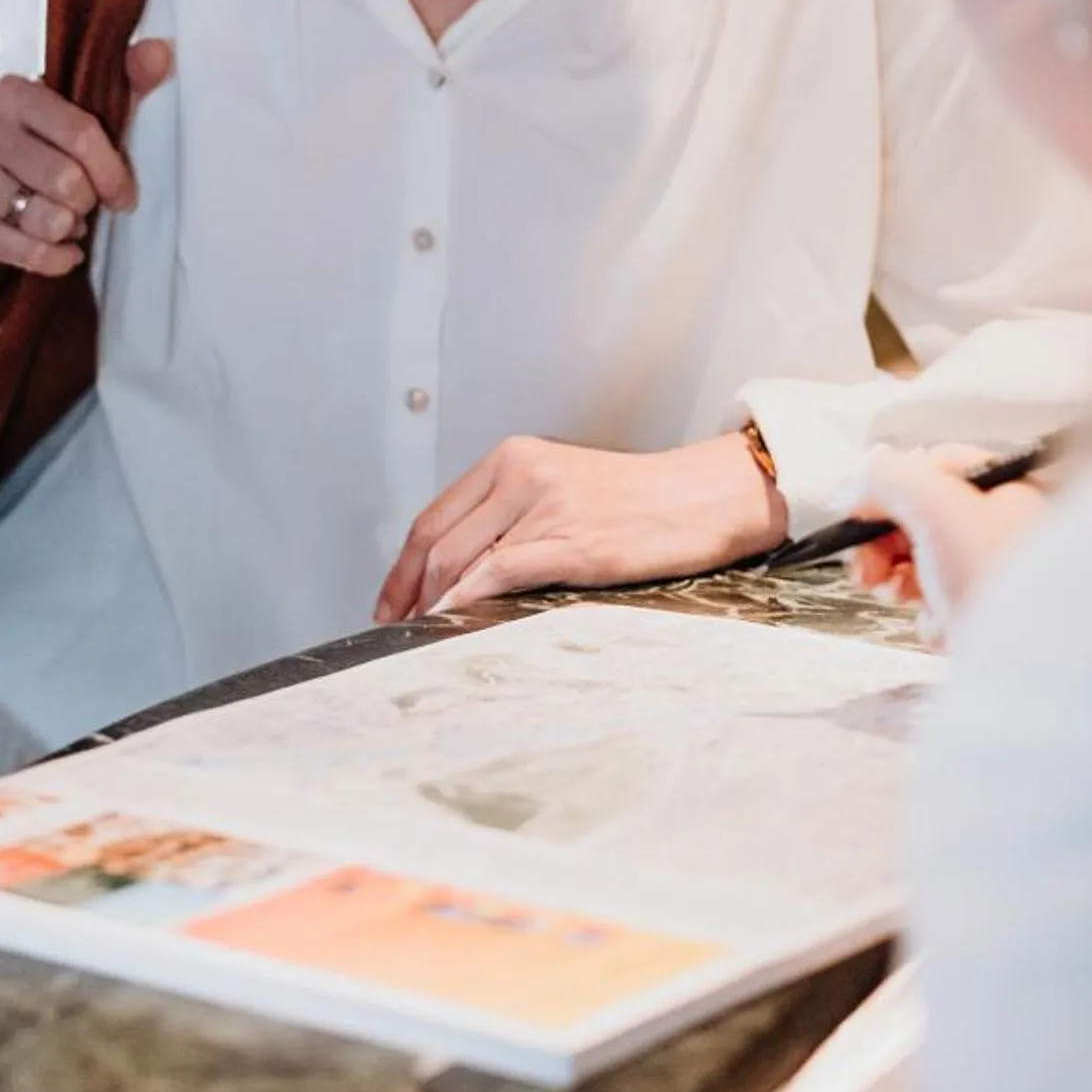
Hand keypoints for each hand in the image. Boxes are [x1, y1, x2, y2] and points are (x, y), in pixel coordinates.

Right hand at [0, 40, 172, 278]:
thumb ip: (125, 82)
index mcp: (12, 89)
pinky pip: (27, 251)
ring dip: (68, 228)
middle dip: (87, 201)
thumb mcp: (82, 113)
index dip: (113, 172)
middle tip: (83, 203)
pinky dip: (55, 259)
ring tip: (64, 221)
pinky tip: (62, 251)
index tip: (123, 193)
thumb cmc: (41, 150)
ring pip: (47, 218)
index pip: (82, 133)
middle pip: (66, 179)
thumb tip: (162, 51)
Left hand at [376, 431, 787, 622]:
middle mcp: (522, 474)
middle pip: (438, 540)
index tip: (390, 597)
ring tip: (418, 633)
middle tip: (394, 625)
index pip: (435, 515)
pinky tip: (452, 619)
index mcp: (513, 459)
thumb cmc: (639, 500)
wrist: (702, 497)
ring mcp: (546, 507)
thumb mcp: (561, 488)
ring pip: (462, 558)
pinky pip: (500, 573)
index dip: (403, 564)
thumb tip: (463, 567)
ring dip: (431, 601)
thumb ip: (511, 514)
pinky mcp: (572, 542)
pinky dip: (466, 600)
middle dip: (407, 589)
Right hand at [846, 444, 1047, 638]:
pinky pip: (944, 606)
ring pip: (926, 564)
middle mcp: (1008, 524)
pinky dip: (932, 618)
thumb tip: (860, 477)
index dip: (886, 490)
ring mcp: (999, 573)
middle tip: (866, 568)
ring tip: (897, 595)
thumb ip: (891, 478)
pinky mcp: (993, 616)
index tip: (856, 515)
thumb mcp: (938, 509)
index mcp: (1008, 486)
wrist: (1039, 663)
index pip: (931, 467)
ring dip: (900, 581)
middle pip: (922, 518)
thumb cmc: (1003, 580)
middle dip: (884, 543)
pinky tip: (942, 626)